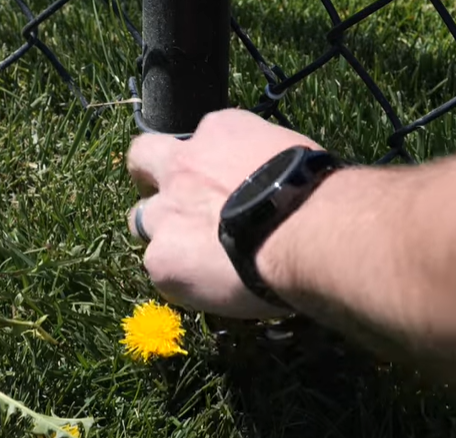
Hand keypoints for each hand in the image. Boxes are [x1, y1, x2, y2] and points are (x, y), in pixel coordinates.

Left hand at [124, 108, 324, 318]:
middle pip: (143, 158)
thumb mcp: (291, 156)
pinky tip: (207, 289)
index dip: (207, 161)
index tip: (222, 180)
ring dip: (162, 234)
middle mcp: (182, 164)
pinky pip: (160, 269)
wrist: (304, 231)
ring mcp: (166, 211)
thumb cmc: (315, 193)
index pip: (201, 139)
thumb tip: (272, 186)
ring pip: (140, 219)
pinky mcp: (162, 257)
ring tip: (193, 259)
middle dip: (148, 177)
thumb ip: (264, 164)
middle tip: (173, 203)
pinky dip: (181, 279)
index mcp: (221, 130)